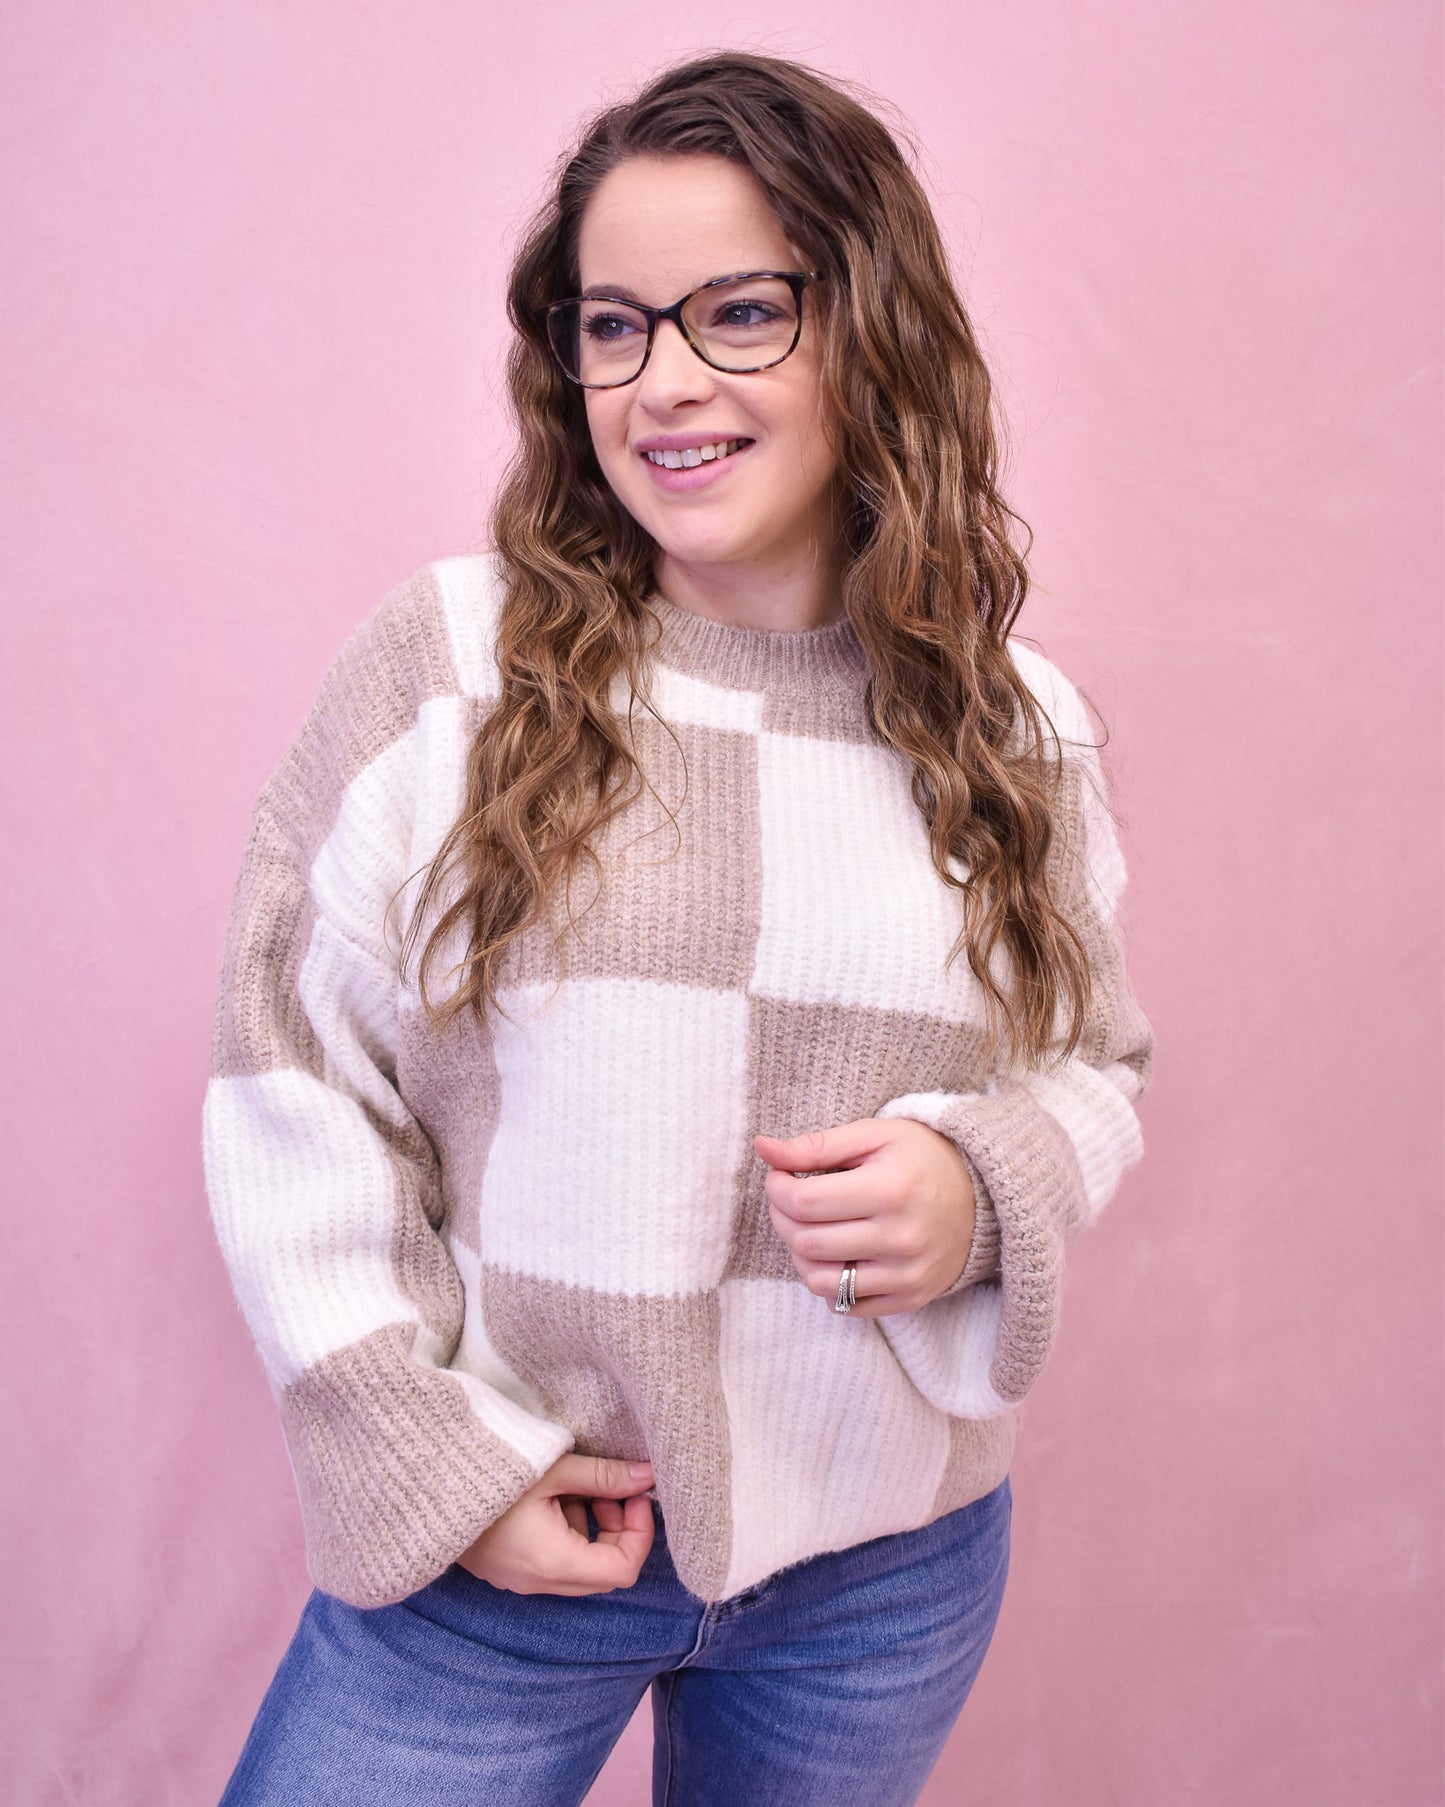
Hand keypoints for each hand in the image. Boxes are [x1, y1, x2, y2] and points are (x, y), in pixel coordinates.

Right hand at [455, 1453, 655, 1595]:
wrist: (428, 1485)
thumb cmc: (490, 1475)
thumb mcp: (553, 1470)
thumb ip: (604, 1475)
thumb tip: (648, 1476)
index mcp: (554, 1562)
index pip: (623, 1569)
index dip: (640, 1533)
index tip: (637, 1497)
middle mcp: (539, 1582)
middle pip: (604, 1572)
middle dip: (618, 1529)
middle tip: (612, 1488)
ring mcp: (521, 1580)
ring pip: (579, 1567)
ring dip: (591, 1528)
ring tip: (578, 1485)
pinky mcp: (507, 1569)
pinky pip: (553, 1562)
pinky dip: (567, 1532)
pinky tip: (552, 1495)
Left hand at [754, 1117, 975, 1317]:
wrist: (984, 1197)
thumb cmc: (922, 1158)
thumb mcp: (874, 1136)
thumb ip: (817, 1145)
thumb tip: (763, 1148)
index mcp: (890, 1190)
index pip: (803, 1202)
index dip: (777, 1188)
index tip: (780, 1177)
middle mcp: (900, 1238)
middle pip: (806, 1241)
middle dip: (781, 1218)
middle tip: (788, 1199)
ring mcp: (907, 1274)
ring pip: (819, 1281)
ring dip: (799, 1254)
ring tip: (809, 1228)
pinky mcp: (910, 1298)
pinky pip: (845, 1305)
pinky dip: (828, 1282)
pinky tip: (835, 1253)